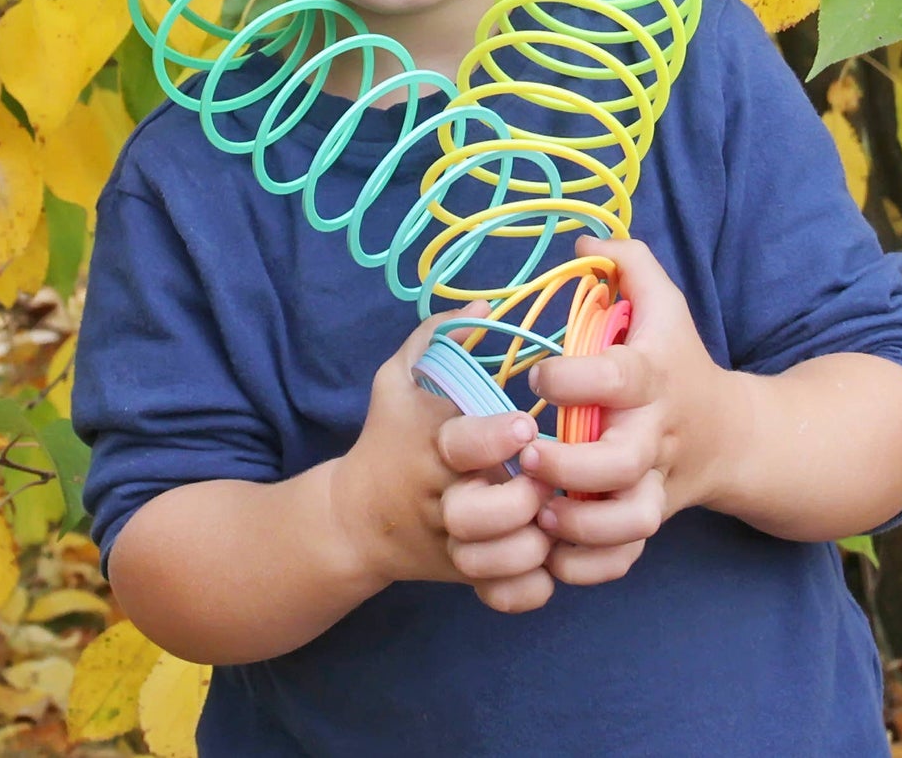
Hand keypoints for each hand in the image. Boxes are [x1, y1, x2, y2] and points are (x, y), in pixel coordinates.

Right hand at [330, 303, 554, 611]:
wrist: (353, 519)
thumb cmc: (389, 437)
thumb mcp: (397, 380)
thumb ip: (437, 337)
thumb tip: (487, 303)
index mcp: (431, 447)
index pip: (463, 444)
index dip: (497, 437)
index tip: (527, 424)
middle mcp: (444, 499)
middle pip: (487, 513)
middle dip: (522, 500)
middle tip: (543, 482)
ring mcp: (456, 544)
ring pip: (502, 561)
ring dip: (532, 545)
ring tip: (549, 521)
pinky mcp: (466, 578)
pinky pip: (507, 597)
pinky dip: (529, 588)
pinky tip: (544, 563)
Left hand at [520, 237, 742, 586]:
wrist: (735, 435)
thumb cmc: (679, 360)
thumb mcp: (664, 304)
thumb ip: (631, 261)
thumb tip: (584, 241)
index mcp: (652, 376)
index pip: (618, 377)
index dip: (574, 379)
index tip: (537, 376)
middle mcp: (654, 433)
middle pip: (620, 462)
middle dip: (571, 466)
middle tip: (527, 456)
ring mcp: (655, 482)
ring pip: (628, 520)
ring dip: (582, 525)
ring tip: (541, 515)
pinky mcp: (651, 519)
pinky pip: (626, 556)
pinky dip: (591, 566)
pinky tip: (553, 557)